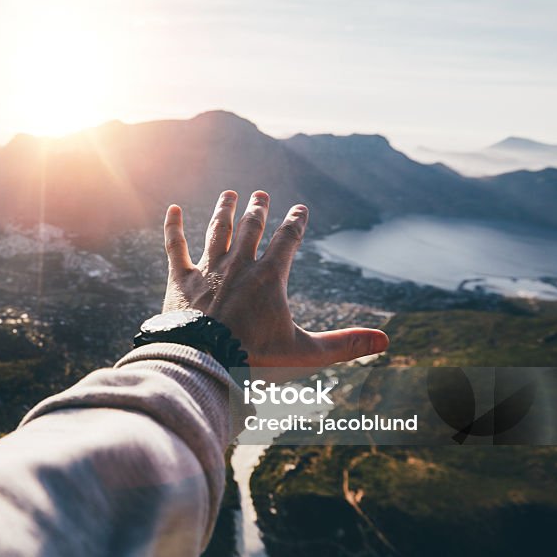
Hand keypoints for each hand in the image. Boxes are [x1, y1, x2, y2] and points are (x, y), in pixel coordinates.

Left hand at [162, 190, 388, 374]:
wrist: (203, 362)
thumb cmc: (253, 359)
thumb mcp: (304, 354)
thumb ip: (343, 344)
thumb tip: (385, 341)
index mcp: (269, 277)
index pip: (287, 240)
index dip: (295, 223)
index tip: (300, 210)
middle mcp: (238, 265)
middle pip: (251, 228)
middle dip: (257, 211)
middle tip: (259, 195)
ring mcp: (207, 270)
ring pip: (217, 231)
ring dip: (224, 211)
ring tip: (229, 195)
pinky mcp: (180, 281)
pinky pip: (176, 247)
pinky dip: (174, 228)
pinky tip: (172, 210)